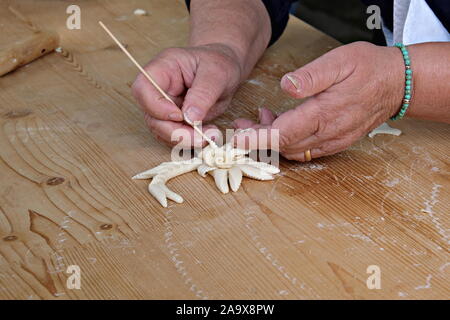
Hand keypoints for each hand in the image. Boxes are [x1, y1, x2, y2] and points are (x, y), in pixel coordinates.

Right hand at [132, 43, 242, 146]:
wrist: (225, 69)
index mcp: (163, 69)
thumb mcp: (216, 73)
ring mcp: (164, 106)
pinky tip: (207, 134)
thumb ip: (203, 94)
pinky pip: (174, 136)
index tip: (179, 116)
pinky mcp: (174, 120)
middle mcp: (158, 89)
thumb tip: (189, 118)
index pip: (143, 89)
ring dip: (184, 139)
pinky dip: (190, 141)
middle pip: (151, 116)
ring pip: (161, 131)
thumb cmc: (219, 63)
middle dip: (175, 132)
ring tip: (210, 134)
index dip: (156, 107)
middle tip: (201, 137)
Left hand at [233, 42, 404, 160]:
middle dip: (258, 138)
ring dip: (272, 139)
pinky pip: (304, 150)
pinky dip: (288, 140)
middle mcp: (327, 134)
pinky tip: (282, 122)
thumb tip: (285, 85)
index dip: (257, 138)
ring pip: (293, 150)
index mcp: (324, 114)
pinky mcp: (335, 143)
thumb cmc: (368, 69)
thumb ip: (311, 76)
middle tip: (242, 123)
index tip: (236, 141)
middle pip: (283, 145)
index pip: (283, 134)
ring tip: (261, 117)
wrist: (397, 84)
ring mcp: (332, 141)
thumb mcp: (339, 62)